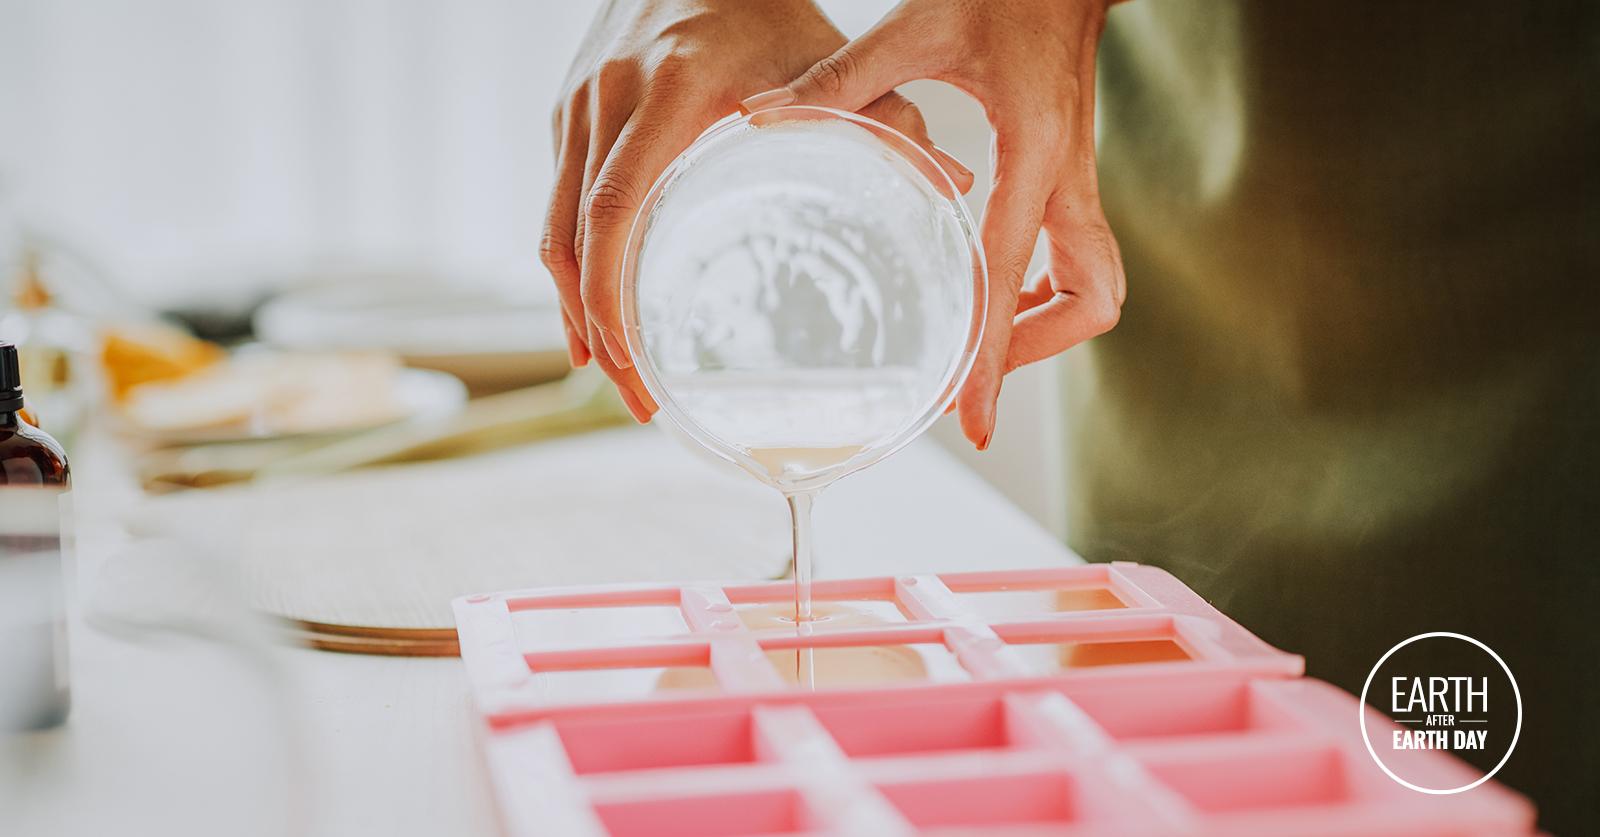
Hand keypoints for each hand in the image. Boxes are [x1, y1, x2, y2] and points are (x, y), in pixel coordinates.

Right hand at [543, 0, 973, 421]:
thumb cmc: (772, 8)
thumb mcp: (829, 58)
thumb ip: (888, 120)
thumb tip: (955, 190)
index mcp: (670, 88)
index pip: (617, 208)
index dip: (612, 297)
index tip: (634, 363)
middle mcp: (609, 97)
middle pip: (574, 235)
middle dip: (596, 328)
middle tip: (637, 398)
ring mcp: (578, 106)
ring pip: (553, 228)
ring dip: (575, 307)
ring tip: (616, 372)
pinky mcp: (568, 114)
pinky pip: (557, 204)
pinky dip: (573, 267)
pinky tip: (596, 314)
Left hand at [744, 0, 1125, 448]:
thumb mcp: (916, 28)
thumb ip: (839, 81)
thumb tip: (759, 118)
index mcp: (1033, 155)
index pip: (1015, 279)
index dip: (995, 361)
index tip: (972, 423)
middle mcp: (1067, 176)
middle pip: (1090, 300)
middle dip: (1038, 347)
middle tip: (977, 373)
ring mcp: (1078, 177)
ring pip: (1094, 285)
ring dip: (1046, 322)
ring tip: (982, 337)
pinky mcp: (1070, 170)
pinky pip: (1076, 256)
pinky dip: (1041, 285)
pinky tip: (989, 277)